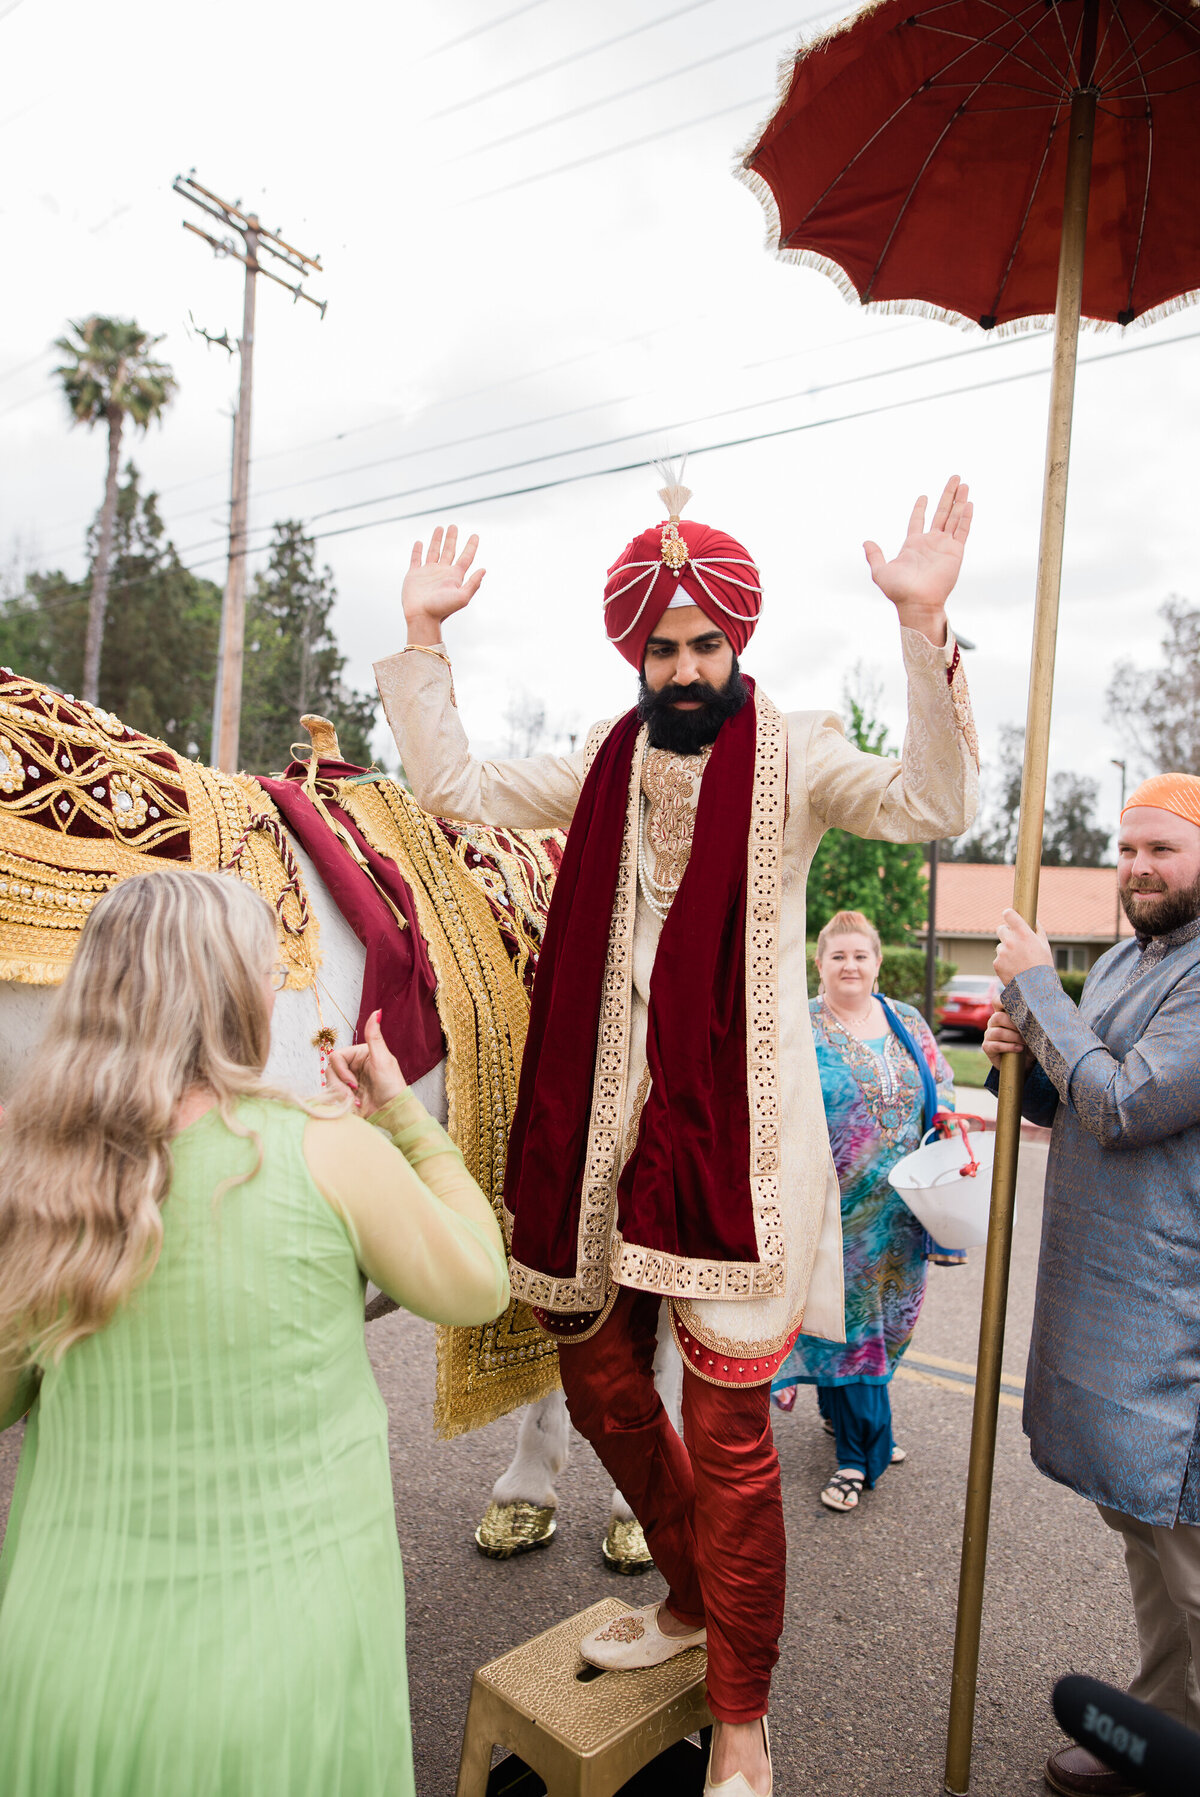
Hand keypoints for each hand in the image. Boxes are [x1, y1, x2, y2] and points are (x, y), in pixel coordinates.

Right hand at [325, 1010, 405, 1116]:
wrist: (393, 1112)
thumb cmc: (392, 1085)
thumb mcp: (383, 1059)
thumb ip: (375, 1036)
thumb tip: (377, 1011)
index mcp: (359, 1054)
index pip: (336, 1057)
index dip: (340, 1070)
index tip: (352, 1082)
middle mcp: (353, 1066)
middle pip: (330, 1070)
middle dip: (339, 1085)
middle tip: (352, 1094)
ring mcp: (349, 1080)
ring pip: (330, 1083)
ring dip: (340, 1094)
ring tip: (355, 1102)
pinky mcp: (347, 1095)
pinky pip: (333, 1095)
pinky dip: (341, 1102)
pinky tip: (354, 1106)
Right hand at [402, 525, 484, 644]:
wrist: (422, 617)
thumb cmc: (442, 610)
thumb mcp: (462, 597)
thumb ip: (473, 583)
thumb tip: (484, 569)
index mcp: (455, 576)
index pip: (465, 557)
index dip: (471, 546)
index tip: (476, 535)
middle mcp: (442, 572)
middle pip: (449, 551)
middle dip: (452, 538)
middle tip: (454, 526)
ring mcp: (428, 573)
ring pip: (433, 551)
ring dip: (436, 540)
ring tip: (440, 528)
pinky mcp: (414, 575)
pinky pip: (416, 559)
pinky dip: (417, 550)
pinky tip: (419, 542)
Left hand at [863, 476, 971, 641]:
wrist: (917, 603)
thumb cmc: (898, 591)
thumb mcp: (880, 572)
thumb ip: (875, 556)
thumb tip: (866, 542)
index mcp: (913, 545)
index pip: (918, 521)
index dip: (920, 508)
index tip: (923, 496)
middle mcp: (930, 543)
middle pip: (941, 513)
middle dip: (947, 495)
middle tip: (955, 478)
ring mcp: (944, 546)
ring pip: (953, 517)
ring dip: (959, 500)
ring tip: (964, 483)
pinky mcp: (955, 552)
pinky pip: (962, 531)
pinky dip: (965, 517)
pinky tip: (968, 503)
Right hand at [982, 1001, 1031, 1072]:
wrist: (1021, 1062)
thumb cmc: (1027, 1042)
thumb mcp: (1030, 1030)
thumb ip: (1030, 1021)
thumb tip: (1039, 1014)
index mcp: (1002, 1014)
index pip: (997, 1001)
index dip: (1002, 1000)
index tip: (1014, 1004)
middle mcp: (993, 1022)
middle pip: (998, 1017)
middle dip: (1014, 1025)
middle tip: (1026, 1031)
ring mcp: (989, 1034)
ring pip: (998, 1032)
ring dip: (1014, 1037)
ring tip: (1025, 1042)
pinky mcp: (987, 1046)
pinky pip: (996, 1045)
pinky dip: (1010, 1047)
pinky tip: (1019, 1049)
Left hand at [993, 907, 1053, 985]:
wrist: (1036, 989)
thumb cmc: (1043, 966)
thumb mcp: (1045, 946)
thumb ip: (1038, 931)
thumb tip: (1033, 920)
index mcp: (1024, 933)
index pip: (1008, 914)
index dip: (1009, 914)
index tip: (1009, 916)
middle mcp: (1011, 941)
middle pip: (1001, 928)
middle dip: (1007, 933)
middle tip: (1015, 941)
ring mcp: (1002, 952)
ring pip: (1000, 946)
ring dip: (1006, 950)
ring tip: (1019, 961)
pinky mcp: (996, 963)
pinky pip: (998, 958)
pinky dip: (1004, 962)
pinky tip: (1014, 969)